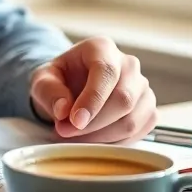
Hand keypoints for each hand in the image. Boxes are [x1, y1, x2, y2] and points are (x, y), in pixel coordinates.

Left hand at [29, 37, 156, 142]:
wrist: (72, 88)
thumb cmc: (60, 80)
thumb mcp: (43, 79)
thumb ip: (49, 90)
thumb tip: (63, 109)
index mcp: (102, 48)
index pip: (106, 72)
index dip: (92, 99)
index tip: (75, 120)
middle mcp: (129, 65)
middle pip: (123, 99)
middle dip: (93, 123)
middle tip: (66, 132)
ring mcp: (143, 88)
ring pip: (132, 120)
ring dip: (101, 137)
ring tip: (76, 137)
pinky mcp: (148, 111)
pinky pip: (138, 133)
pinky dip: (114, 143)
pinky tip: (93, 139)